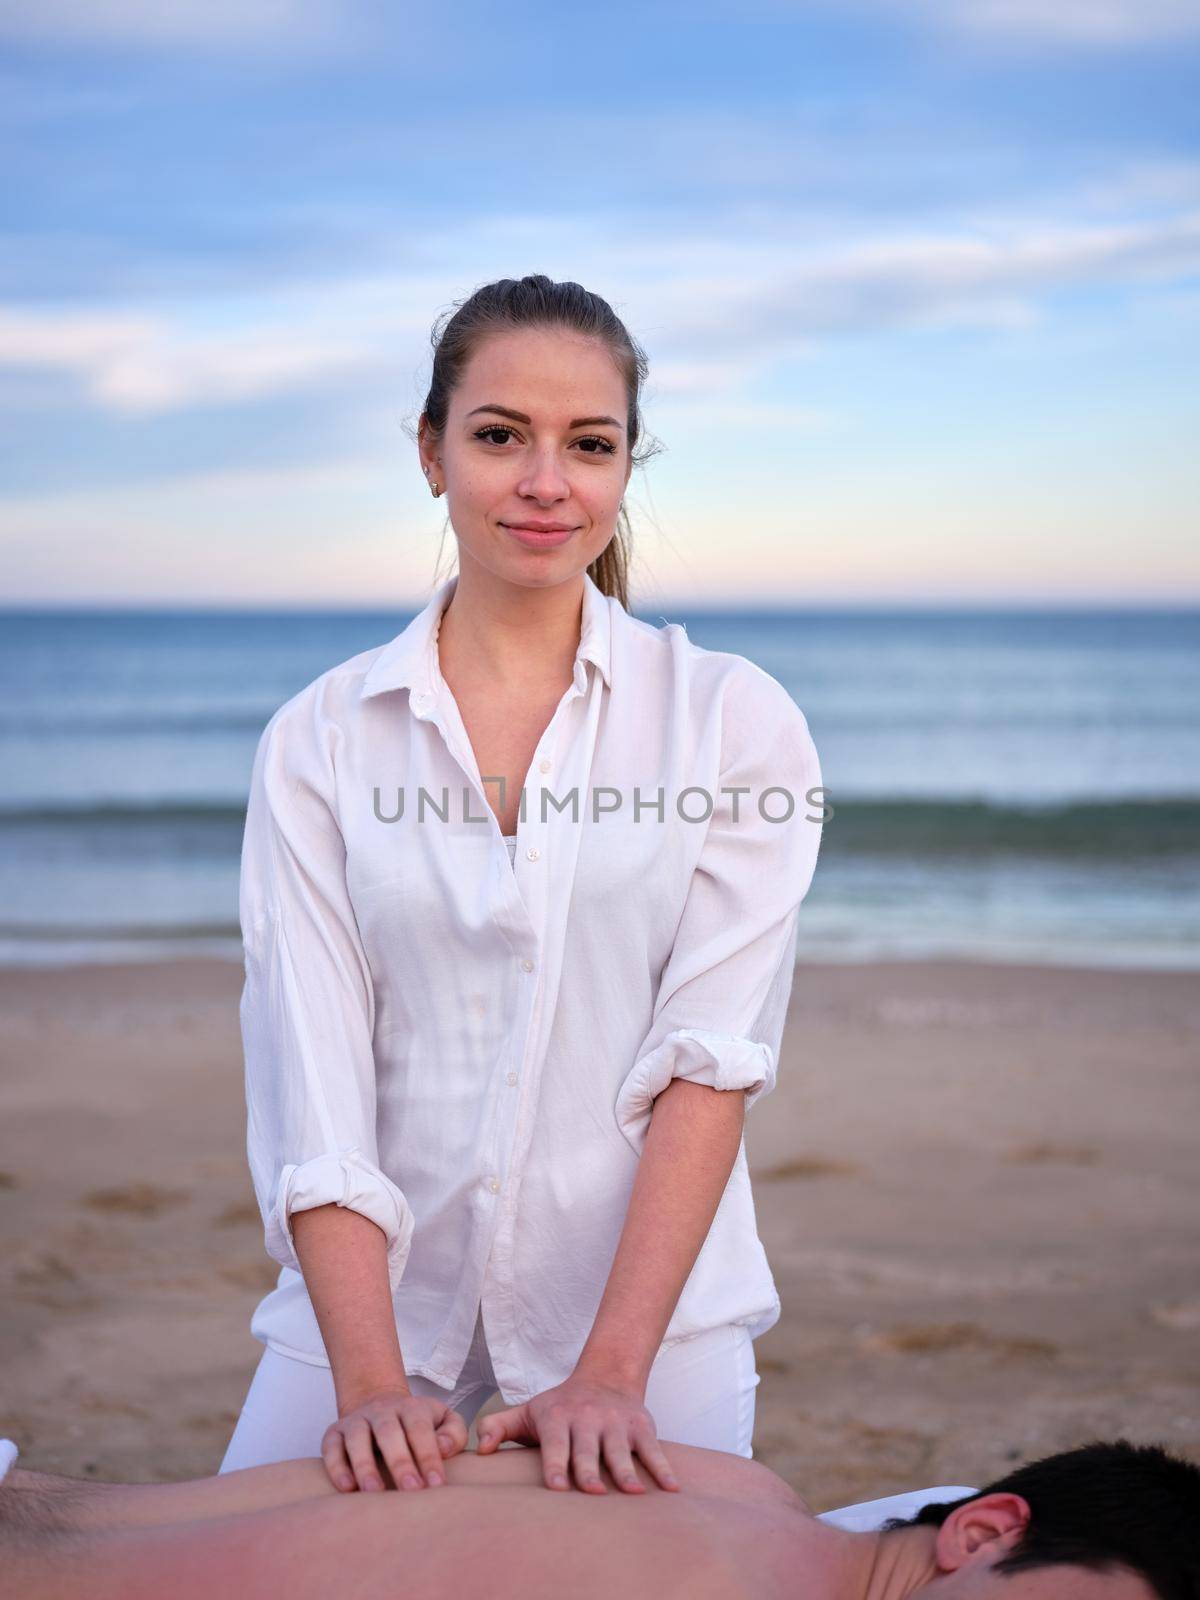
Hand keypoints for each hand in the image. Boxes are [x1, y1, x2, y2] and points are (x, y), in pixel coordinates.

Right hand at [322, 1388, 468, 1493]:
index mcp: (411, 1408)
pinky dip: (336, 1467)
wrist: (378, 1405)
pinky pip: (332, 1448)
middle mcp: (382, 1411)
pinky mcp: (334, 1433)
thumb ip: (453, 1433)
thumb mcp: (442, 1420)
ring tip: (374, 1492)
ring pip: (357, 1438)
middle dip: (400, 1461)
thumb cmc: (416, 1425)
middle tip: (411, 1490)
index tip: (436, 1484)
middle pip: (389, 1431)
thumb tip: (444, 1449)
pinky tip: (347, 1488)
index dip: (428, 1455)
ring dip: (365, 1464)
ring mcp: (357, 1420)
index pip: (420, 1428)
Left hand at [475, 1373, 679, 1494]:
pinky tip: (672, 1489)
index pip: (556, 1443)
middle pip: (588, 1448)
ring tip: (633, 1493)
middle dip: (589, 1469)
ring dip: (627, 1471)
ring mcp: (616, 1423)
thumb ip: (500, 1427)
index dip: (555, 1464)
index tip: (556, 1487)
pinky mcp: (642, 1427)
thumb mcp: (529, 1412)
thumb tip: (479, 1450)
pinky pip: (653, 1449)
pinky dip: (663, 1468)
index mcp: (559, 1418)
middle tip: (592, 1492)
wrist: (606, 1376)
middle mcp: (588, 1419)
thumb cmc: (561, 1407)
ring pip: (621, 1450)